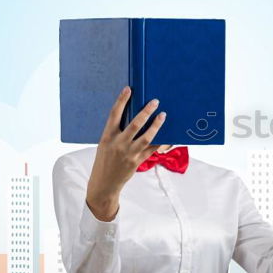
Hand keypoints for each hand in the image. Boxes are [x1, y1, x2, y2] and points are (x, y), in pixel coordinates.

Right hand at [85, 86, 166, 220]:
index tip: (129, 89)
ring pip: (146, 137)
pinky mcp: (137, 161)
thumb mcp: (106, 143)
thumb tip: (135, 117)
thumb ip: (117, 132)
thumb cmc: (105, 159)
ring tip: (163, 115)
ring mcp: (129, 153)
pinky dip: (160, 141)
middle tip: (155, 101)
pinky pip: (152, 149)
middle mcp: (118, 144)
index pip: (114, 115)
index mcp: (107, 136)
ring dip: (156, 125)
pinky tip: (168, 135)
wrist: (104, 183)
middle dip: (146, 111)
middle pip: (135, 124)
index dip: (122, 101)